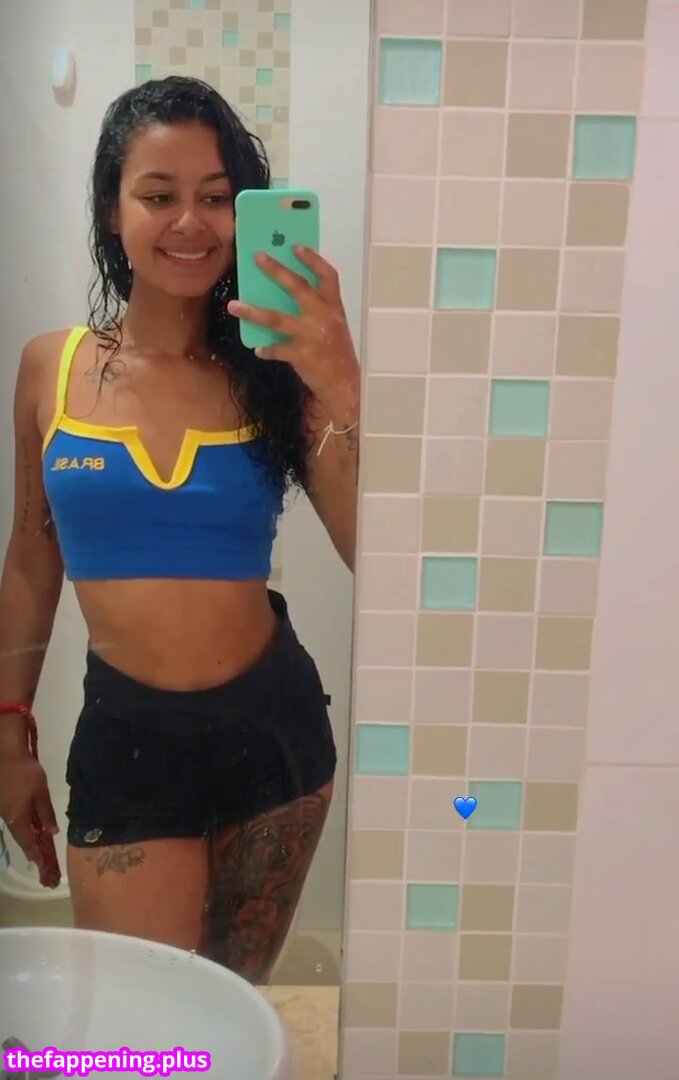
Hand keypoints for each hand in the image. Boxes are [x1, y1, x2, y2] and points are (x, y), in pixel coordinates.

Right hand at [0, 749, 58, 870]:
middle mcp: (7, 817)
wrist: (6, 753)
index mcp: (17, 818)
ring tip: (34, 842)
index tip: (41, 864)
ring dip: (24, 836)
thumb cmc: (26, 773)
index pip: (27, 841)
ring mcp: (2, 808)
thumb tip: (52, 832)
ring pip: (14, 826)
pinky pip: (11, 817)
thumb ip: (46, 813)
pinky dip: (20, 824)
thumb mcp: (41, 792)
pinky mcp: (1, 800)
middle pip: (19, 836)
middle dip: (29, 847)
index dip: (34, 853)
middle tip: (38, 857)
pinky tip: (26, 822)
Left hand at [227, 247, 359, 403]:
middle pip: (297, 286)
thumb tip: (285, 297)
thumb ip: (317, 311)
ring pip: (276, 319)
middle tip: (257, 257)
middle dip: (276, 270)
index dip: (312, 259)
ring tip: (233, 306)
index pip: (327, 275)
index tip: (296, 246)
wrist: (345, 384)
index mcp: (334, 307)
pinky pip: (276, 349)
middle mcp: (324, 316)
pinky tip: (258, 350)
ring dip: (252, 312)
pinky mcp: (301, 354)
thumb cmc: (337, 354)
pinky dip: (266, 349)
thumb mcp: (334, 326)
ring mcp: (311, 335)